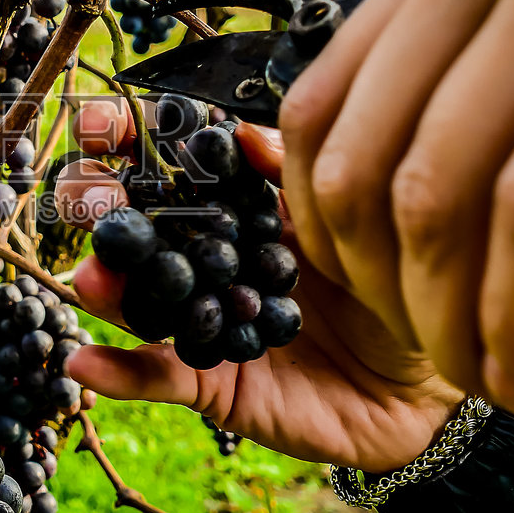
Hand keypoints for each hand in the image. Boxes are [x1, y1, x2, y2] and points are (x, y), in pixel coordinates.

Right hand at [55, 98, 463, 472]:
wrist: (427, 383)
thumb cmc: (388, 288)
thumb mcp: (348, 215)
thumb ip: (294, 171)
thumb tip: (240, 132)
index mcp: (237, 209)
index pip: (170, 166)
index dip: (127, 142)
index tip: (97, 128)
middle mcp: (209, 263)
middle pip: (135, 229)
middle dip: (99, 209)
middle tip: (89, 202)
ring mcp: (204, 322)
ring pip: (137, 301)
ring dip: (104, 287)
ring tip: (91, 278)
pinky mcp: (212, 384)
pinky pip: (158, 378)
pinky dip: (119, 374)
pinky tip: (86, 363)